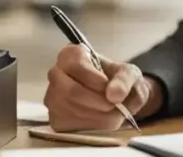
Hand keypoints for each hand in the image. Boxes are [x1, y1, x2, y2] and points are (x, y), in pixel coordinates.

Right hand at [44, 44, 161, 131]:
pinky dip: (88, 126)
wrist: (117, 99)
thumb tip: (114, 95)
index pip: (76, 65)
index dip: (94, 79)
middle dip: (96, 102)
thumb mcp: (129, 74)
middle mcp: (57, 74)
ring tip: (110, 113)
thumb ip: (124, 80)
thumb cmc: (119, 80)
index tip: (108, 87)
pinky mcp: (55, 118)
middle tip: (113, 105)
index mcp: (71, 55)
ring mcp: (52, 97)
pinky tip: (99, 120)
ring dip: (95, 116)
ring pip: (69, 109)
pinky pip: (68, 125)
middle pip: (70, 91)